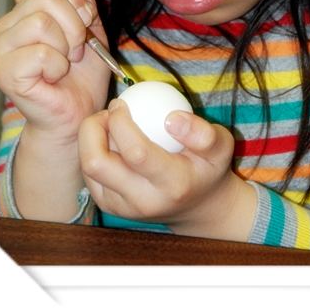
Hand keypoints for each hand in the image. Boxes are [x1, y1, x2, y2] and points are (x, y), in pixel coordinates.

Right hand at [0, 0, 110, 141]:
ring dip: (66, 46)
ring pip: (41, 22)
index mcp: (25, 10)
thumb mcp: (91, 29)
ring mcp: (1, 48)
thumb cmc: (82, 74)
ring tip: (64, 63)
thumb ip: (84, 4)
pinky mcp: (4, 71)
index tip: (85, 21)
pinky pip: (40, 53)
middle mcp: (7, 26)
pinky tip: (54, 77)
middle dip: (74, 25)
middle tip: (75, 50)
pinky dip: (57, 66)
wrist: (77, 112)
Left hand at [78, 99, 257, 241]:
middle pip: (96, 163)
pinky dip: (94, 149)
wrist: (197, 205)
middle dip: (93, 128)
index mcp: (172, 185)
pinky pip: (90, 173)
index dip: (120, 122)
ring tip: (111, 123)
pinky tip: (112, 139)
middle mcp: (143, 201)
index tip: (121, 103)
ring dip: (92, 138)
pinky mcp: (109, 207)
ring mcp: (122, 208)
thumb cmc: (208, 167)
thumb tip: (172, 119)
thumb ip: (203, 132)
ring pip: (89, 167)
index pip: (136, 152)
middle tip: (109, 111)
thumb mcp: (220, 146)